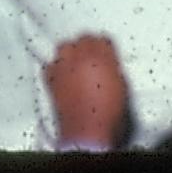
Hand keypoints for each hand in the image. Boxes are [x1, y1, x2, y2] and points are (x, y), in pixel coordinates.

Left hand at [45, 33, 129, 150]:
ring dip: (70, 52)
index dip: (104, 46)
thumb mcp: (120, 86)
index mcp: (102, 57)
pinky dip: (56, 67)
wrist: (87, 133)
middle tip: (91, 57)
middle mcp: (81, 57)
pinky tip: (62, 75)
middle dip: (86, 45)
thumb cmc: (107, 114)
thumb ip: (112, 68)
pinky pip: (51, 65)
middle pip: (82, 39)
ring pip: (64, 47)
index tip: (105, 52)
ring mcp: (64, 66)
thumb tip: (107, 64)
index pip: (102, 39)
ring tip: (74, 62)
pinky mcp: (51, 79)